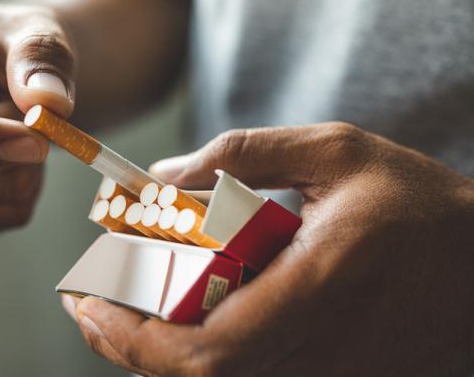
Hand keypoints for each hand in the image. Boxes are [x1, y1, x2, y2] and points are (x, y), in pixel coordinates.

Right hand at [0, 3, 75, 230]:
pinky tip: (17, 152)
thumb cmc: (11, 42)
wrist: (9, 71)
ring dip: (25, 164)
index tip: (37, 143)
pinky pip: (0, 215)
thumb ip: (40, 55)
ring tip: (14, 121)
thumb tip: (47, 103)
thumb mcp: (33, 29)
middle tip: (30, 104)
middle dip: (16, 142)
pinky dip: (27, 187)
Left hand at [64, 123, 473, 375]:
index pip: (209, 350)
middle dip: (128, 347)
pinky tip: (177, 319)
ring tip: (118, 309)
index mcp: (321, 286)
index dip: (136, 339)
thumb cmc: (416, 202)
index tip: (87, 302)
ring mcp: (330, 374)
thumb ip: (244, 156)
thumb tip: (163, 175)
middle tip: (88, 305)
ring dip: (155, 354)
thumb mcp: (336, 150)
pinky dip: (198, 357)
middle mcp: (322, 348)